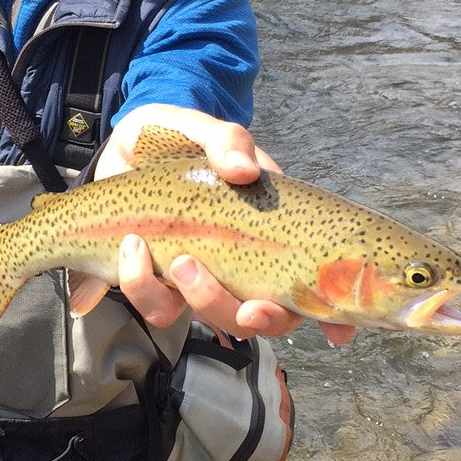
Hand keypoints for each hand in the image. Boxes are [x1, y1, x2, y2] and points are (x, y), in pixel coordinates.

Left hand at [97, 104, 322, 340]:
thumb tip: (245, 171)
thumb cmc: (172, 138)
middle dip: (251, 314)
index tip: (339, 332)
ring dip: (199, 296)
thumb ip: (226, 140)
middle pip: (269, 316)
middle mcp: (244, 262)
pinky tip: (132, 247)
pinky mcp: (161, 284)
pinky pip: (161, 307)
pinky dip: (144, 285)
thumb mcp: (198, 128)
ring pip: (215, 317)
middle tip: (208, 270)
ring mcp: (203, 277)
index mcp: (270, 227)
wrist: (121, 150)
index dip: (331, 312)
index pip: (313, 279)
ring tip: (171, 256)